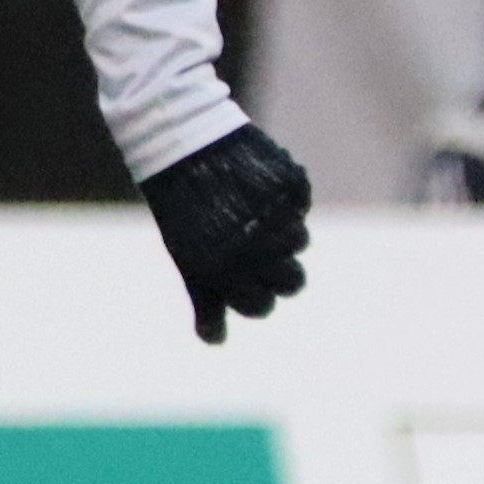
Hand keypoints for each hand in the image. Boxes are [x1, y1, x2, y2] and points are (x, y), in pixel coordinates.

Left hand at [141, 121, 312, 343]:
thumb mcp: (188, 255)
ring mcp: (276, 215)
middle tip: (261, 253)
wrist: (182, 141)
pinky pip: (300, 205)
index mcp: (223, 269)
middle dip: (280, 274)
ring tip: (253, 213)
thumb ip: (206, 300)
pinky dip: (287, 201)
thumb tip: (216, 342)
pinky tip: (260, 187)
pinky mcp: (290, 185)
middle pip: (293, 283)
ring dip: (283, 234)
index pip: (260, 306)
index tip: (246, 284)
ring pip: (300, 242)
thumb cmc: (183, 208)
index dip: (255, 299)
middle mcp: (254, 246)